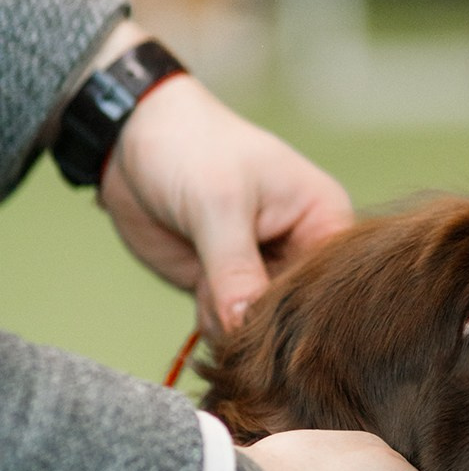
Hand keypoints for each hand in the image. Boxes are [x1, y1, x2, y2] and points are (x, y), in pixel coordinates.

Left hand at [95, 24, 352, 332]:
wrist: (132, 140)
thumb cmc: (190, 148)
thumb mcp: (218, 204)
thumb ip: (235, 270)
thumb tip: (245, 329)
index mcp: (325, 221)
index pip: (333, 284)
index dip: (304, 309)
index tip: (263, 313)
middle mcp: (304, 252)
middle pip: (300, 315)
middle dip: (261, 320)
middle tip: (223, 294)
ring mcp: (267, 274)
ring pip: (264, 329)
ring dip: (231, 322)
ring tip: (206, 280)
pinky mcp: (231, 290)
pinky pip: (233, 329)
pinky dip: (214, 322)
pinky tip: (199, 288)